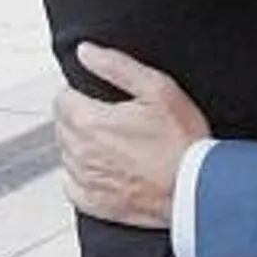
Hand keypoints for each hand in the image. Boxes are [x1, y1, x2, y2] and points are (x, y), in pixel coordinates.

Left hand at [54, 42, 210, 228]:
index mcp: (89, 121)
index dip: (81, 92)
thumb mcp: (157, 88)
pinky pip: (73, 183)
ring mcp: (84, 181)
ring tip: (117, 142)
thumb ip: (116, 65)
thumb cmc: (182, 140)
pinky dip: (85, 174)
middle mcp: (79, 152)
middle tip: (114, 117)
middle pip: (62, 125)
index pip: (62, 98)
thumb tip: (86, 52)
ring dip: (83, 144)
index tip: (102, 97)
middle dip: (80, 116)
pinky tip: (109, 168)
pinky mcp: (93, 203)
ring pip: (67, 152)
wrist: (195, 188)